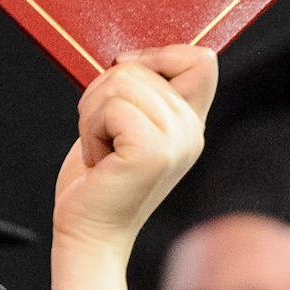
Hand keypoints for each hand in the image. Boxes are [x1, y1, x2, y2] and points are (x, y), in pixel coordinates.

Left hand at [50, 44, 215, 263]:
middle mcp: (192, 130)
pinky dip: (90, 130)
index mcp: (191, 121)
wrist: (89, 232)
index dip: (155, 57)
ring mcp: (177, 141)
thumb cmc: (99, 179)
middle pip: (138, 67)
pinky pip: (111, 108)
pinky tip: (99, 160)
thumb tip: (128, 58)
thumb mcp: (126, 124)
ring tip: (102, 149)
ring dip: (93, 115)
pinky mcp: (153, 153)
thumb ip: (140, 92)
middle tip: (104, 137)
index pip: (200, 58)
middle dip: (102, 96)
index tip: (124, 84)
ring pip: (121, 82)